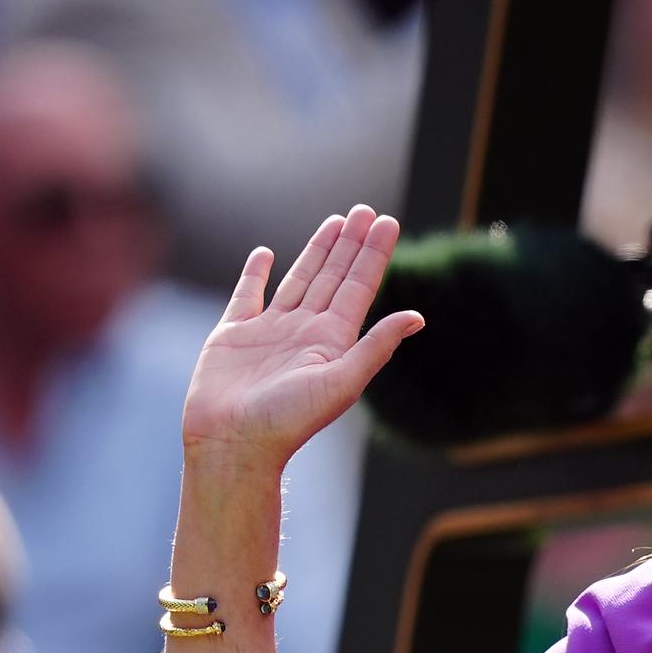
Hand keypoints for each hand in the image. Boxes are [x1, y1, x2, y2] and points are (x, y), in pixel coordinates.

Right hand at [181, 207, 423, 472]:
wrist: (234, 442)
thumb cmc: (290, 419)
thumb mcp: (343, 381)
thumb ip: (376, 346)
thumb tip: (418, 317)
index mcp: (333, 340)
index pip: (360, 286)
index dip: (373, 254)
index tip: (387, 222)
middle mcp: (305, 331)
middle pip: (334, 276)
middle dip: (351, 244)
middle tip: (366, 211)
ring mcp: (269, 330)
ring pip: (299, 279)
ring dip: (318, 251)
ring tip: (335, 222)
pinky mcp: (233, 334)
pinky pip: (247, 295)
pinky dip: (256, 273)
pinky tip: (266, 254)